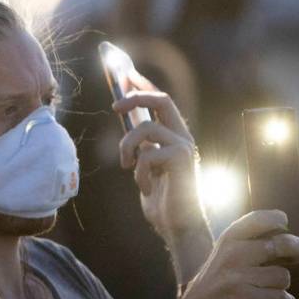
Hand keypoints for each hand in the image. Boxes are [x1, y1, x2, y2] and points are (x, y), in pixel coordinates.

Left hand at [114, 74, 202, 241]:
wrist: (177, 226)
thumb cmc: (161, 198)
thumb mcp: (145, 165)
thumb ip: (140, 144)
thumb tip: (123, 117)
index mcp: (174, 136)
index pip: (160, 101)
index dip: (143, 84)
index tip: (125, 72)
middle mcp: (183, 137)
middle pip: (162, 99)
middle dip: (136, 96)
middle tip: (114, 107)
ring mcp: (184, 147)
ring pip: (145, 128)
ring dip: (127, 146)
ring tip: (126, 165)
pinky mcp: (182, 160)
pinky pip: (148, 154)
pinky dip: (139, 172)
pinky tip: (144, 187)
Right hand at [173, 210, 298, 298]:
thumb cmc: (218, 283)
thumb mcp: (229, 258)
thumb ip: (264, 248)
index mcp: (227, 240)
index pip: (259, 219)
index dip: (279, 220)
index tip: (287, 225)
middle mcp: (233, 255)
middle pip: (281, 244)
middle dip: (298, 250)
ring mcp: (239, 277)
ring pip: (283, 275)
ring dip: (284, 283)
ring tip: (273, 288)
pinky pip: (282, 297)